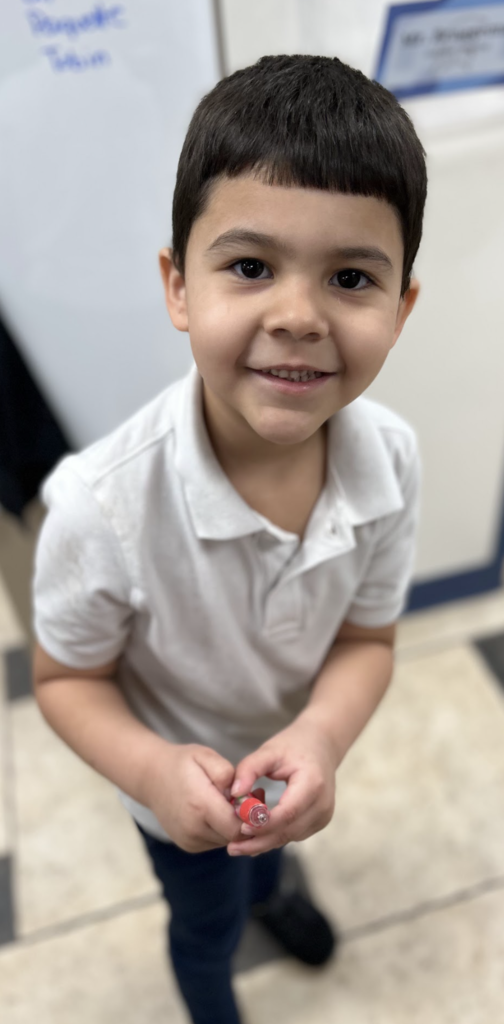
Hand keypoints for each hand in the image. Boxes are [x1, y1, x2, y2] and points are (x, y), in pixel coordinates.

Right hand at [142, 741, 242, 851]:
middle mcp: (194, 829)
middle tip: (249, 797)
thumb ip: (226, 772)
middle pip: (235, 836)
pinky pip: (214, 841)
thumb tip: (240, 793)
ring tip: (230, 802)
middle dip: (245, 819)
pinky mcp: (188, 845)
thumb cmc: (181, 763)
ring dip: (232, 824)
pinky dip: (220, 829)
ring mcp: (189, 840)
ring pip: (226, 840)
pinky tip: (217, 811)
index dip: (251, 815)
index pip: (239, 826)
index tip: (254, 796)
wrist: (150, 778)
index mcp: (200, 806)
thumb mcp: (205, 756)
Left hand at [227, 716, 337, 856]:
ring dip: (265, 843)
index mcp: (313, 783)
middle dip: (259, 842)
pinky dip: (274, 836)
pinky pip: (294, 834)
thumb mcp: (269, 751)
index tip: (241, 828)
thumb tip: (234, 793)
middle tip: (232, 848)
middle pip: (289, 831)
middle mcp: (322, 804)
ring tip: (238, 845)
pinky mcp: (319, 821)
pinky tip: (255, 837)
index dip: (264, 824)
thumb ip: (249, 769)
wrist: (321, 745)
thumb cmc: (293, 745)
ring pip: (290, 837)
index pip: (288, 812)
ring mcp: (323, 815)